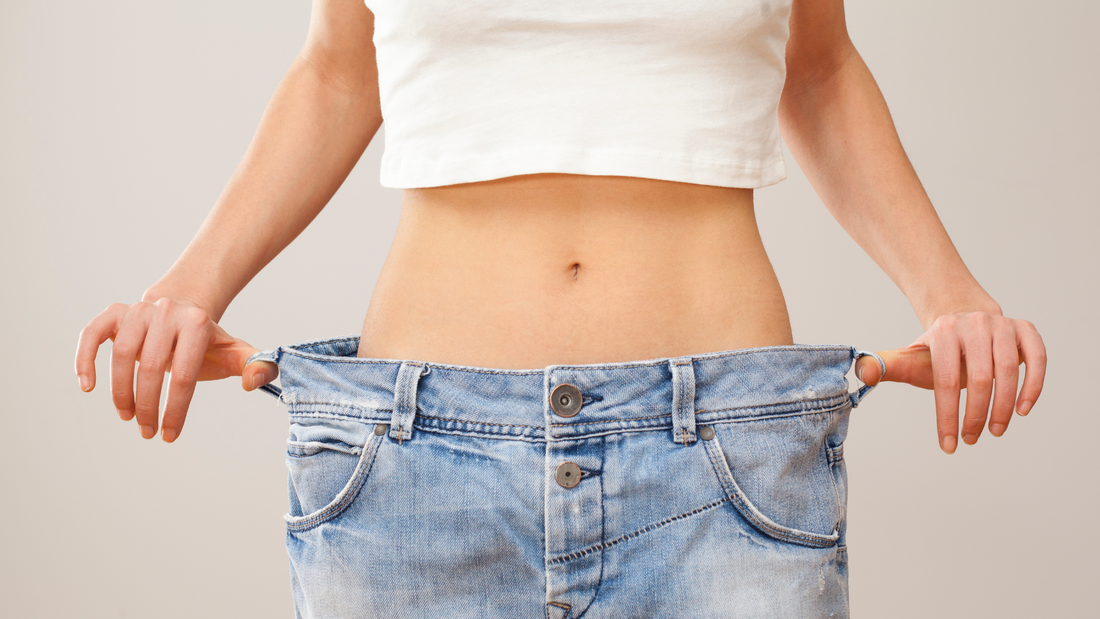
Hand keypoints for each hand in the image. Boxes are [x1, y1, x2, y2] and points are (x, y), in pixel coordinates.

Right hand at [75, 298, 278, 441]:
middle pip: (152, 368)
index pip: (184, 375)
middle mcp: (167, 312)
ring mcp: (138, 310)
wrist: (183, 310)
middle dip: (148, 406)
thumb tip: (255, 382)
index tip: (169, 435)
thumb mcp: (234, 353)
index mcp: (197, 323)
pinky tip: (88, 386)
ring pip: (121, 355)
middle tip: (146, 431)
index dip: (176, 409)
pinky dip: (84, 360)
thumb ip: (254, 366)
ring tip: (128, 416)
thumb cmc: (207, 342)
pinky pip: (91, 335)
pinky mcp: (113, 313)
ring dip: (121, 392)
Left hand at [854, 312, 1046, 453]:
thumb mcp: (911, 357)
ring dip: (1003, 407)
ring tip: (995, 430)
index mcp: (942, 332)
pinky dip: (1033, 386)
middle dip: (976, 416)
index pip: (945, 381)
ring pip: (1008, 371)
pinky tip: (1022, 410)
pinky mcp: (1026, 330)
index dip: (947, 416)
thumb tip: (862, 372)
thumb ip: (886, 366)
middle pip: (979, 378)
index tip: (949, 445)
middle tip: (973, 439)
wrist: (963, 318)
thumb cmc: (937, 349)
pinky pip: (1037, 358)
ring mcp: (1002, 325)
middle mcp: (974, 324)